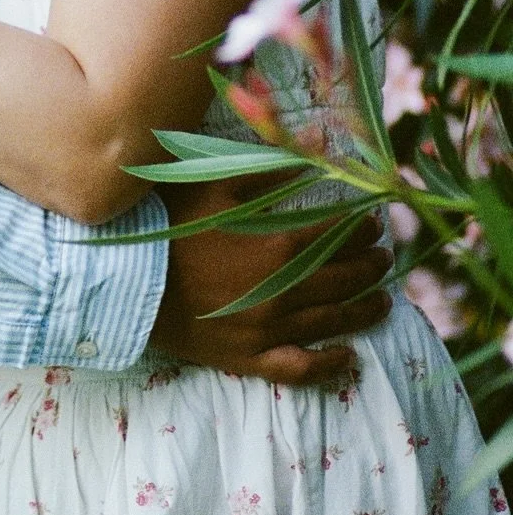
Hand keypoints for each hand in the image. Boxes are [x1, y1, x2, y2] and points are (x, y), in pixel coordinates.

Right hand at [149, 179, 391, 386]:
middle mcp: (283, 291)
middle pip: (342, 279)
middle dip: (369, 266)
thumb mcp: (216, 185)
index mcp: (277, 246)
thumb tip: (315, 147)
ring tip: (385, 301)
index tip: (374, 222)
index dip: (360, 229)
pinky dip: (329, 364)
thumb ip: (271, 170)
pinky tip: (350, 357)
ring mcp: (269, 330)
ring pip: (332, 322)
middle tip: (385, 257)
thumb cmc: (170, 224)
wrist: (129, 279)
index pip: (336, 236)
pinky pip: (300, 368)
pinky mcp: (250, 358)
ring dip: (364, 309)